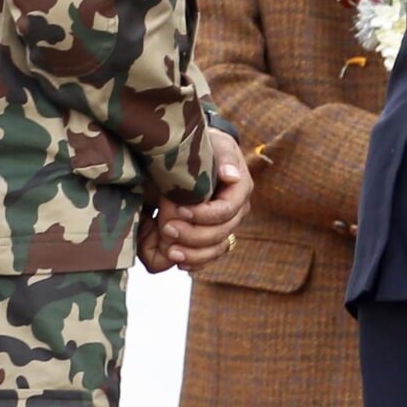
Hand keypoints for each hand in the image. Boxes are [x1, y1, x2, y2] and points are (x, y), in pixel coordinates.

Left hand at [153, 130, 253, 271]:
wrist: (197, 155)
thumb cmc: (206, 146)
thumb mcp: (216, 144)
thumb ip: (224, 158)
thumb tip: (231, 176)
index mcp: (240, 190)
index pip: (226, 211)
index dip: (203, 215)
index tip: (179, 210)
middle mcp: (237, 211)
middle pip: (220, 234)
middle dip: (193, 235)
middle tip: (166, 229)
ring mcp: (226, 226)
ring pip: (216, 249)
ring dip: (193, 254)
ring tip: (170, 252)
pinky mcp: (214, 236)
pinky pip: (209, 257)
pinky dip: (194, 262)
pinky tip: (178, 261)